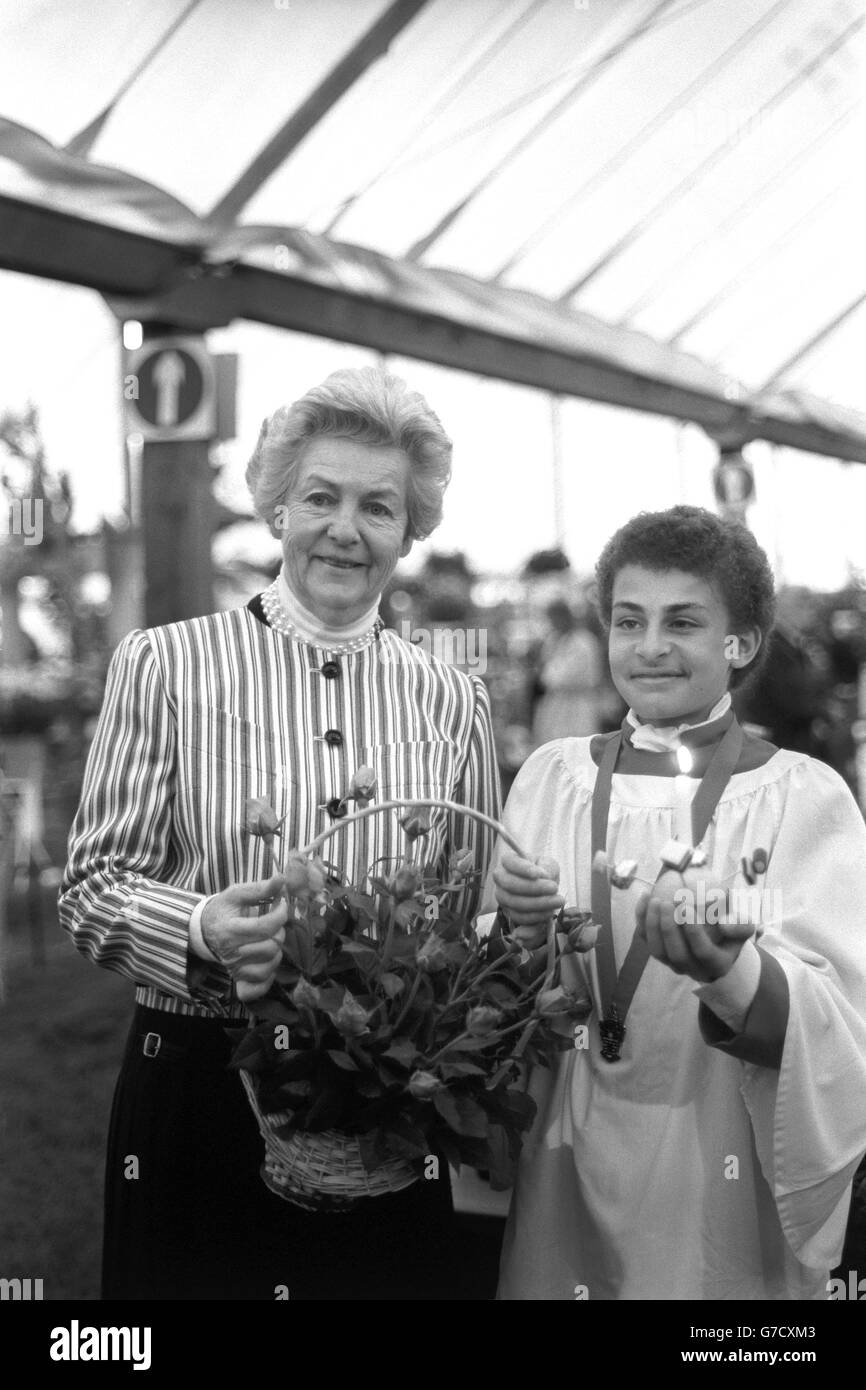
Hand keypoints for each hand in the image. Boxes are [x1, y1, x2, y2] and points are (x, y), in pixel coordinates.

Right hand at [201, 874, 287, 1001]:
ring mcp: (234, 968)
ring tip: (270, 938)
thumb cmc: (223, 909)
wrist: (204, 929)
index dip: (281, 913)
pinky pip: (259, 987)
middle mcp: (230, 953)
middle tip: (274, 922)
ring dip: (276, 950)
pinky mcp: (238, 979)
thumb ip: (259, 888)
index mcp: (229, 929)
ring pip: (269, 965)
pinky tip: (268, 961)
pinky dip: (269, 977)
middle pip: (270, 947)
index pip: (265, 927)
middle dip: (279, 931)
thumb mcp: (236, 894)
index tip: (281, 903)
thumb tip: (282, 878)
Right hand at [493, 850, 563, 947]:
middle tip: (554, 888)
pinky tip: (550, 912)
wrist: (544, 887)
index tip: (538, 874)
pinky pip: (520, 918)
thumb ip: (546, 867)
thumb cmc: (544, 871)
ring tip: (558, 901)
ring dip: (538, 904)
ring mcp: (503, 897)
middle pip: (511, 885)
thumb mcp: (548, 863)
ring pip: (515, 903)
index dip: (523, 868)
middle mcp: (501, 879)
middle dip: (534, 888)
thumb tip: (543, 877)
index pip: (510, 862)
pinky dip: (536, 917)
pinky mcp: (510, 913)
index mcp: (508, 861)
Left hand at [635, 868, 754, 983]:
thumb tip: (723, 923)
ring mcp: (674, 964)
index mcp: (717, 964)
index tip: (687, 907)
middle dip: (669, 929)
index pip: (703, 952)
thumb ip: (740, 925)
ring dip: (652, 926)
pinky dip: (642, 919)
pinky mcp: (659, 953)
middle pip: (677, 955)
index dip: (693, 932)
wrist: (717, 944)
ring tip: (655, 900)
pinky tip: (645, 897)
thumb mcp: (745, 928)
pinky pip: (646, 939)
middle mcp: (693, 969)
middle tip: (667, 903)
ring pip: (658, 951)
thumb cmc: (731, 932)